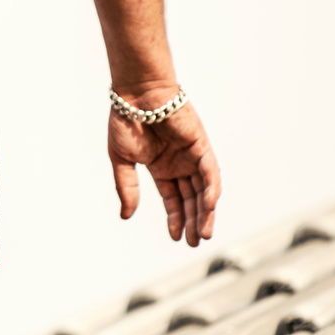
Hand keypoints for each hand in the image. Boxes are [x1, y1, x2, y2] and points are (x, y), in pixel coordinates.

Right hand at [109, 86, 219, 246]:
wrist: (136, 93)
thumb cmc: (126, 121)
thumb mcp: (122, 161)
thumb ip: (127, 188)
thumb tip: (126, 216)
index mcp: (161, 166)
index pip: (173, 198)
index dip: (175, 218)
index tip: (176, 237)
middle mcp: (179, 163)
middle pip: (191, 198)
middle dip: (193, 220)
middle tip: (194, 242)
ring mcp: (192, 155)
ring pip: (203, 189)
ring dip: (204, 211)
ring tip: (202, 233)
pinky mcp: (201, 145)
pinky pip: (210, 172)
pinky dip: (211, 190)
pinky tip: (208, 207)